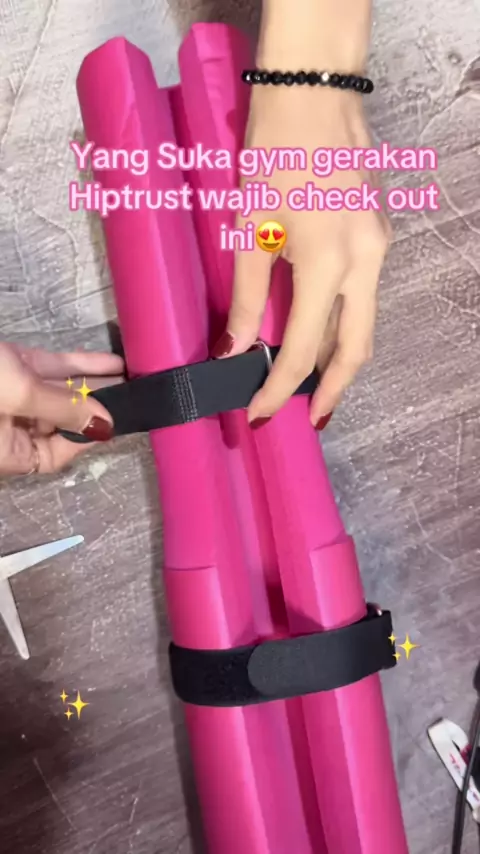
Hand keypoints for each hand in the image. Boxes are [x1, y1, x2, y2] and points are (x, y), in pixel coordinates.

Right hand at [0, 343, 123, 474]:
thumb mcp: (19, 397)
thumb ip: (64, 410)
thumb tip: (106, 426)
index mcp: (5, 450)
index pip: (53, 456)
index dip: (84, 441)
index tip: (113, 423)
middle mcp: (9, 426)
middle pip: (60, 421)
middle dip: (94, 407)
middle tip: (130, 395)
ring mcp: (11, 393)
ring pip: (59, 392)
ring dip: (93, 384)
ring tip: (129, 376)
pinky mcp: (12, 364)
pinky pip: (52, 369)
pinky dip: (80, 365)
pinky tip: (111, 362)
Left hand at [214, 84, 390, 427]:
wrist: (314, 95)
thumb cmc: (273, 154)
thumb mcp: (251, 229)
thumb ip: (248, 297)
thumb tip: (234, 349)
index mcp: (329, 262)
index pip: (303, 348)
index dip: (279, 388)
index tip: (261, 414)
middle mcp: (366, 262)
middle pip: (355, 348)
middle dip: (333, 390)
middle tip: (312, 419)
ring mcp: (378, 248)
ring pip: (364, 324)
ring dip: (340, 359)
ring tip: (312, 385)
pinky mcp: (377, 236)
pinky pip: (363, 295)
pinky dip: (343, 323)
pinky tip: (319, 332)